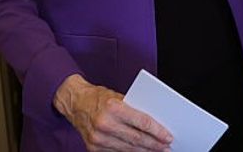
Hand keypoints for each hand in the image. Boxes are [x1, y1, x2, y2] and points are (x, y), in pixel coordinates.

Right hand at [54, 74, 172, 150]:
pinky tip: (140, 151)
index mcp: (113, 108)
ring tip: (156, 151)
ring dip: (145, 151)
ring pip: (128, 148)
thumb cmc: (98, 97)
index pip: (141, 122)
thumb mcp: (117, 96)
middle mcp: (104, 123)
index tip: (168, 136)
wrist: (74, 103)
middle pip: (136, 138)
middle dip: (154, 144)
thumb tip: (154, 123)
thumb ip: (134, 109)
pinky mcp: (93, 147)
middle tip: (166, 147)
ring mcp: (98, 138)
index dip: (157, 131)